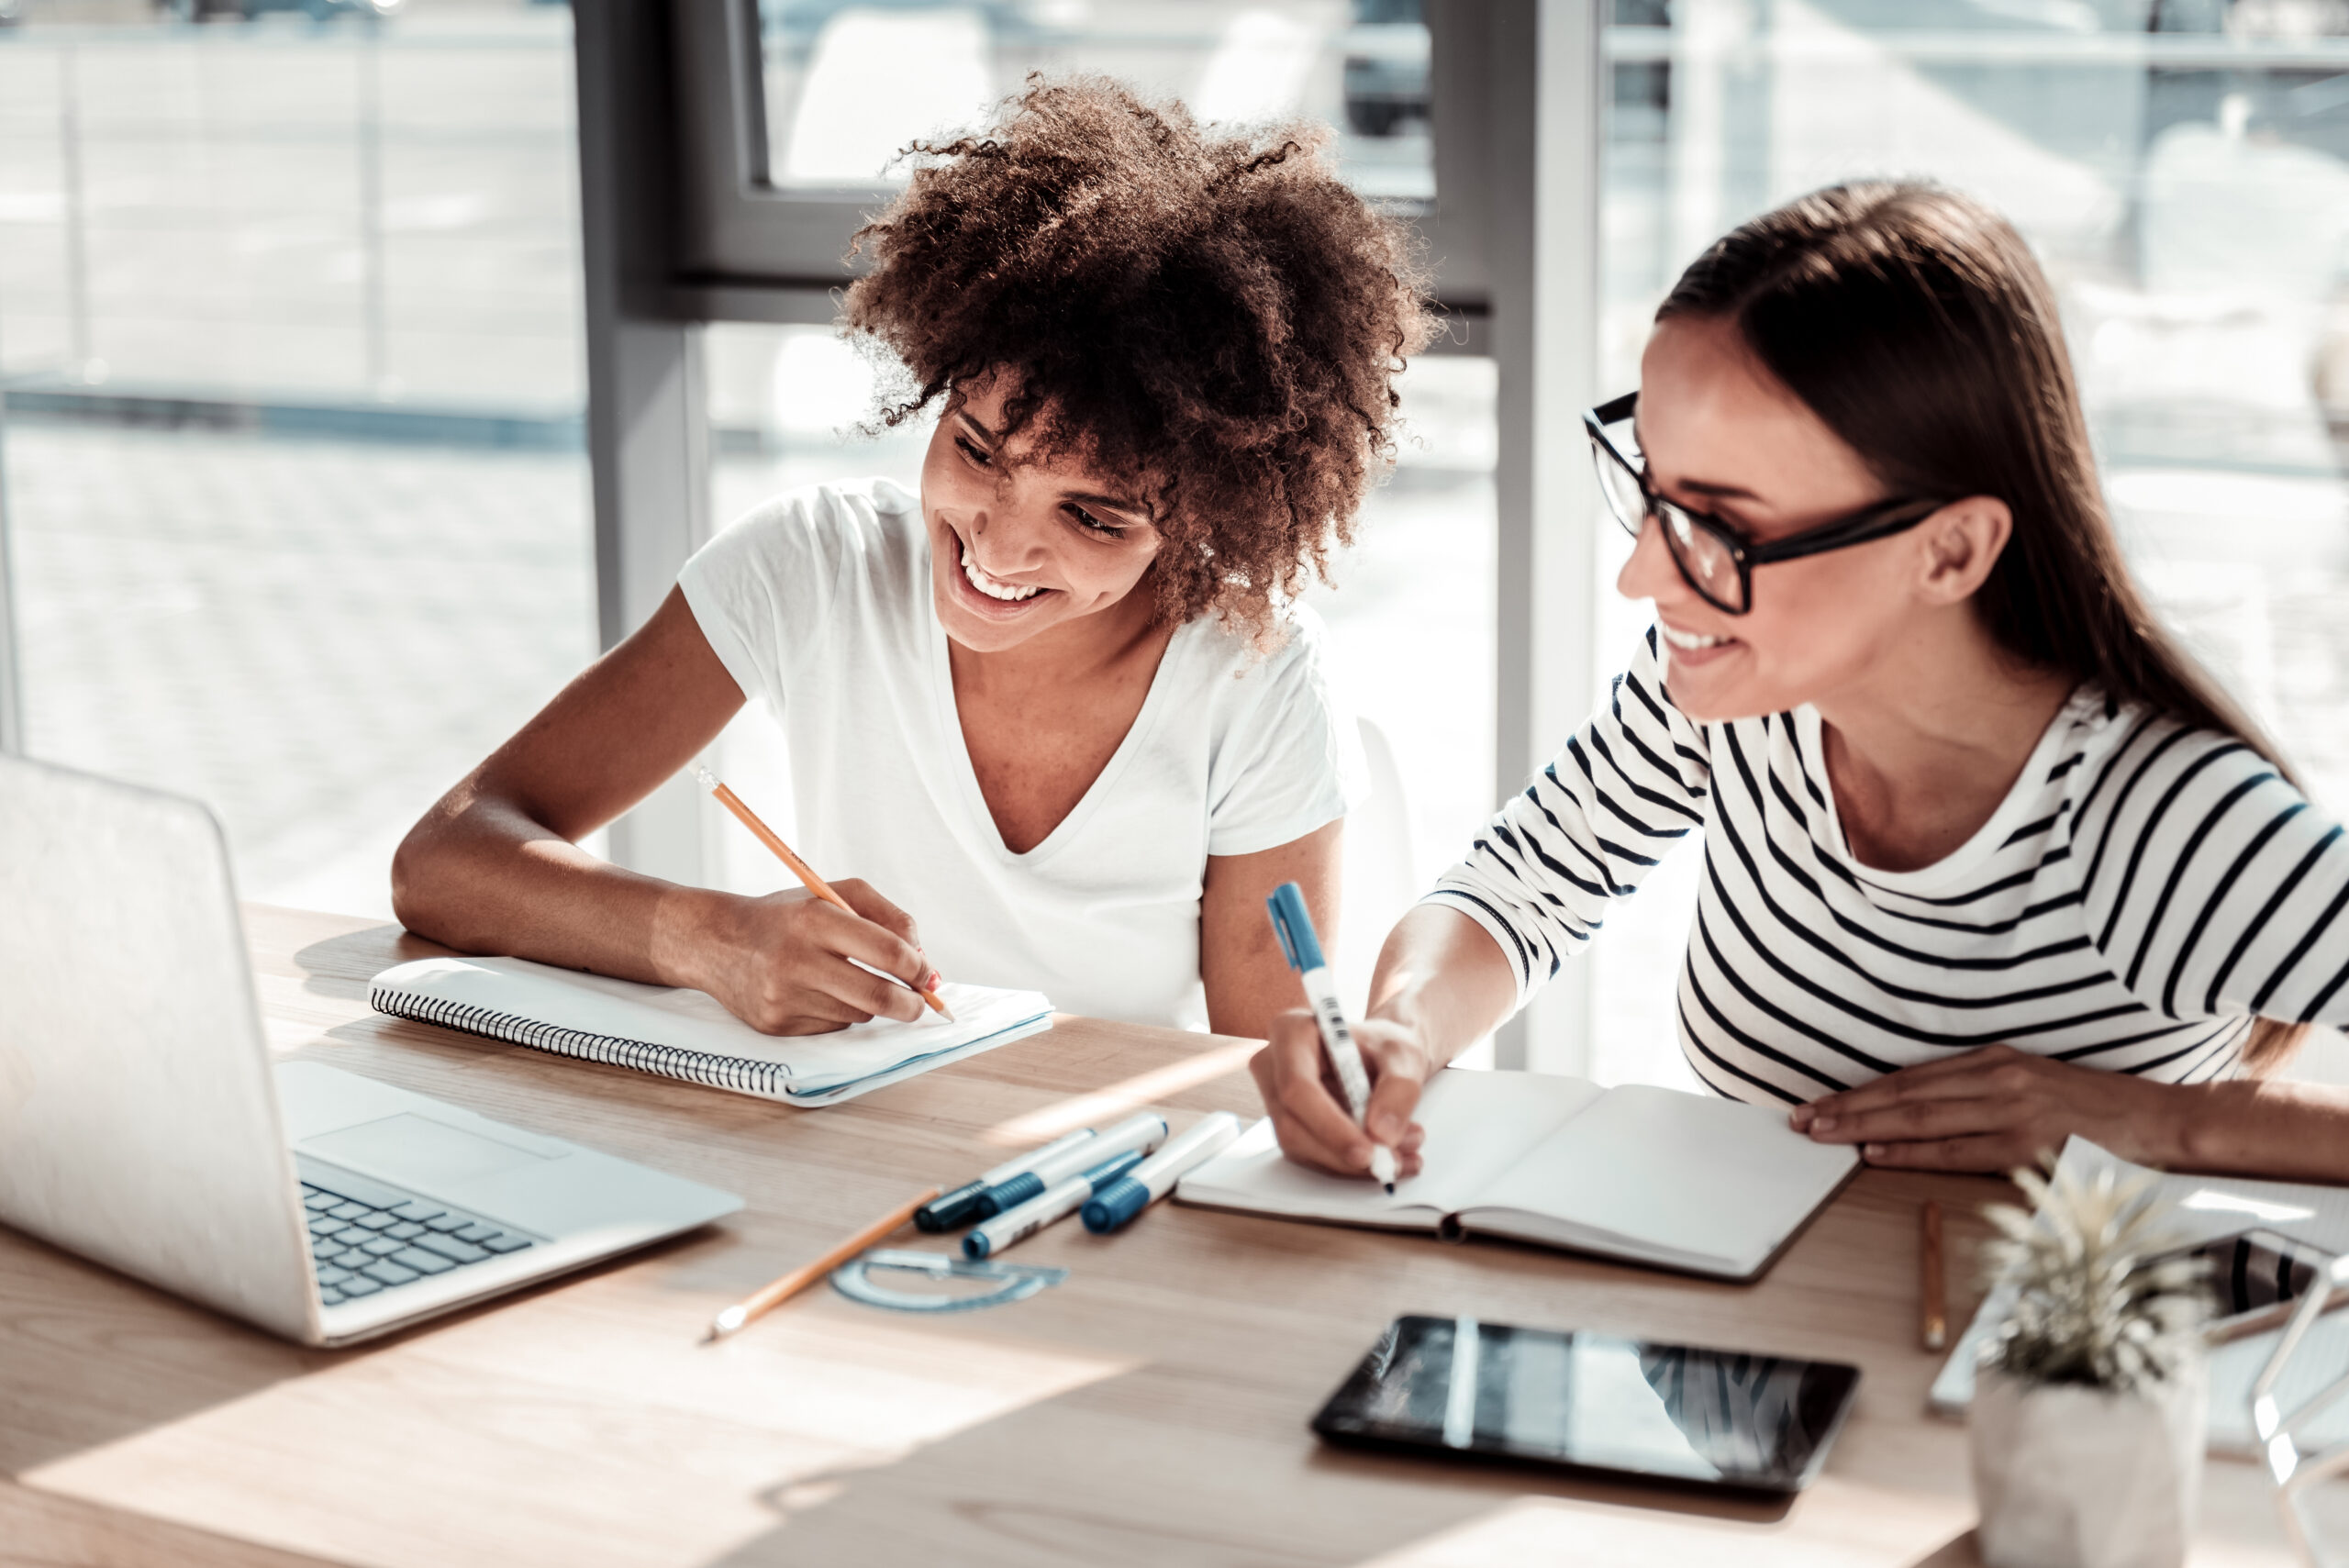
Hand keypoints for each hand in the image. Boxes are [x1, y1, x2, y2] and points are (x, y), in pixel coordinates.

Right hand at [688, 880, 935, 1034]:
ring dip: (868, 1003)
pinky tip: (817, 993)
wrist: (717, 942)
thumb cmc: (785, 917)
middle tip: (919, 1002)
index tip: (927, 974)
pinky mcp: (777, 1024)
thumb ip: (888, 916)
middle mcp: (798, 959)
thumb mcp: (834, 894)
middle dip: (911, 1003)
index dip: (919, 968)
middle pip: (878, 996)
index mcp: (816, 919)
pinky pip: (832, 1027)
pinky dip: (838, 1013)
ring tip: (846, 980)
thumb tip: (923, 959)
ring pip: (857, 1014)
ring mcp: (785, 996)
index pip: (889, 952)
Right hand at [1248, 1010, 1432, 1179]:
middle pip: (1293, 1125)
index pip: (1296, 1087)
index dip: (1329, 1126)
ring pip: (1301, 1148)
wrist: (1385, 1055)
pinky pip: (1312, 1156)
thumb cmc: (1386, 1046)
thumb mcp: (1404, 1056)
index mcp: (1291, 1032)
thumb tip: (1380, 1135)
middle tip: (1391, 1162)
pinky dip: (1350, 1166)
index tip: (1367, 1151)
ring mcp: (1277, 1099)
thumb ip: (1399, 1091)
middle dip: (1343, 1153)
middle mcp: (1274, 1066)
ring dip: (1351, 1164)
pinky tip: (1386, 1158)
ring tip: (1401, 1156)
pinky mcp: (1290, 1125)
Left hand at [1788, 1044, 2187, 1171]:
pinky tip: (1875, 1154)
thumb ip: (1980, 1093)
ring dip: (1865, 1127)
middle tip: (1801, 1118)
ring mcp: (2012, 1109)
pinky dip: (1911, 1152)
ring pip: (1920, 1118)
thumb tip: (1918, 1114)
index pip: (1911, 1078)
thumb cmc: (2096, 1110)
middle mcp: (1997, 1078)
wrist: (2161, 1122)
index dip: (1861, 1091)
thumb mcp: (2032, 1085)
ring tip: (1822, 1133)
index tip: (1819, 1102)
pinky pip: (1956, 1149)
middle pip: (1904, 1093)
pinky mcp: (2029, 1141)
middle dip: (1847, 1106)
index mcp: (1995, 1061)